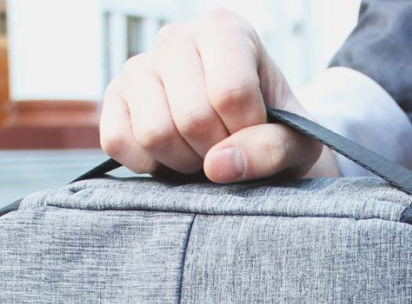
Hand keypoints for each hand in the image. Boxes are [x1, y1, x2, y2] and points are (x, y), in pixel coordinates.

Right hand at [100, 8, 338, 181]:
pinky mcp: (113, 101)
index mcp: (225, 31)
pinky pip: (118, 141)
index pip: (230, 92)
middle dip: (214, 150)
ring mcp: (138, 68)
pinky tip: (169, 157)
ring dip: (182, 161)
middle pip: (192, 117)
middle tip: (225, 149)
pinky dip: (147, 164)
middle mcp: (176, 38)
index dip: (245, 133)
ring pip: (154, 132)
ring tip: (199, 152)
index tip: (253, 135)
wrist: (243, 143)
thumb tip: (217, 165)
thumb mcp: (297, 146)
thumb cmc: (274, 137)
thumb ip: (272, 151)